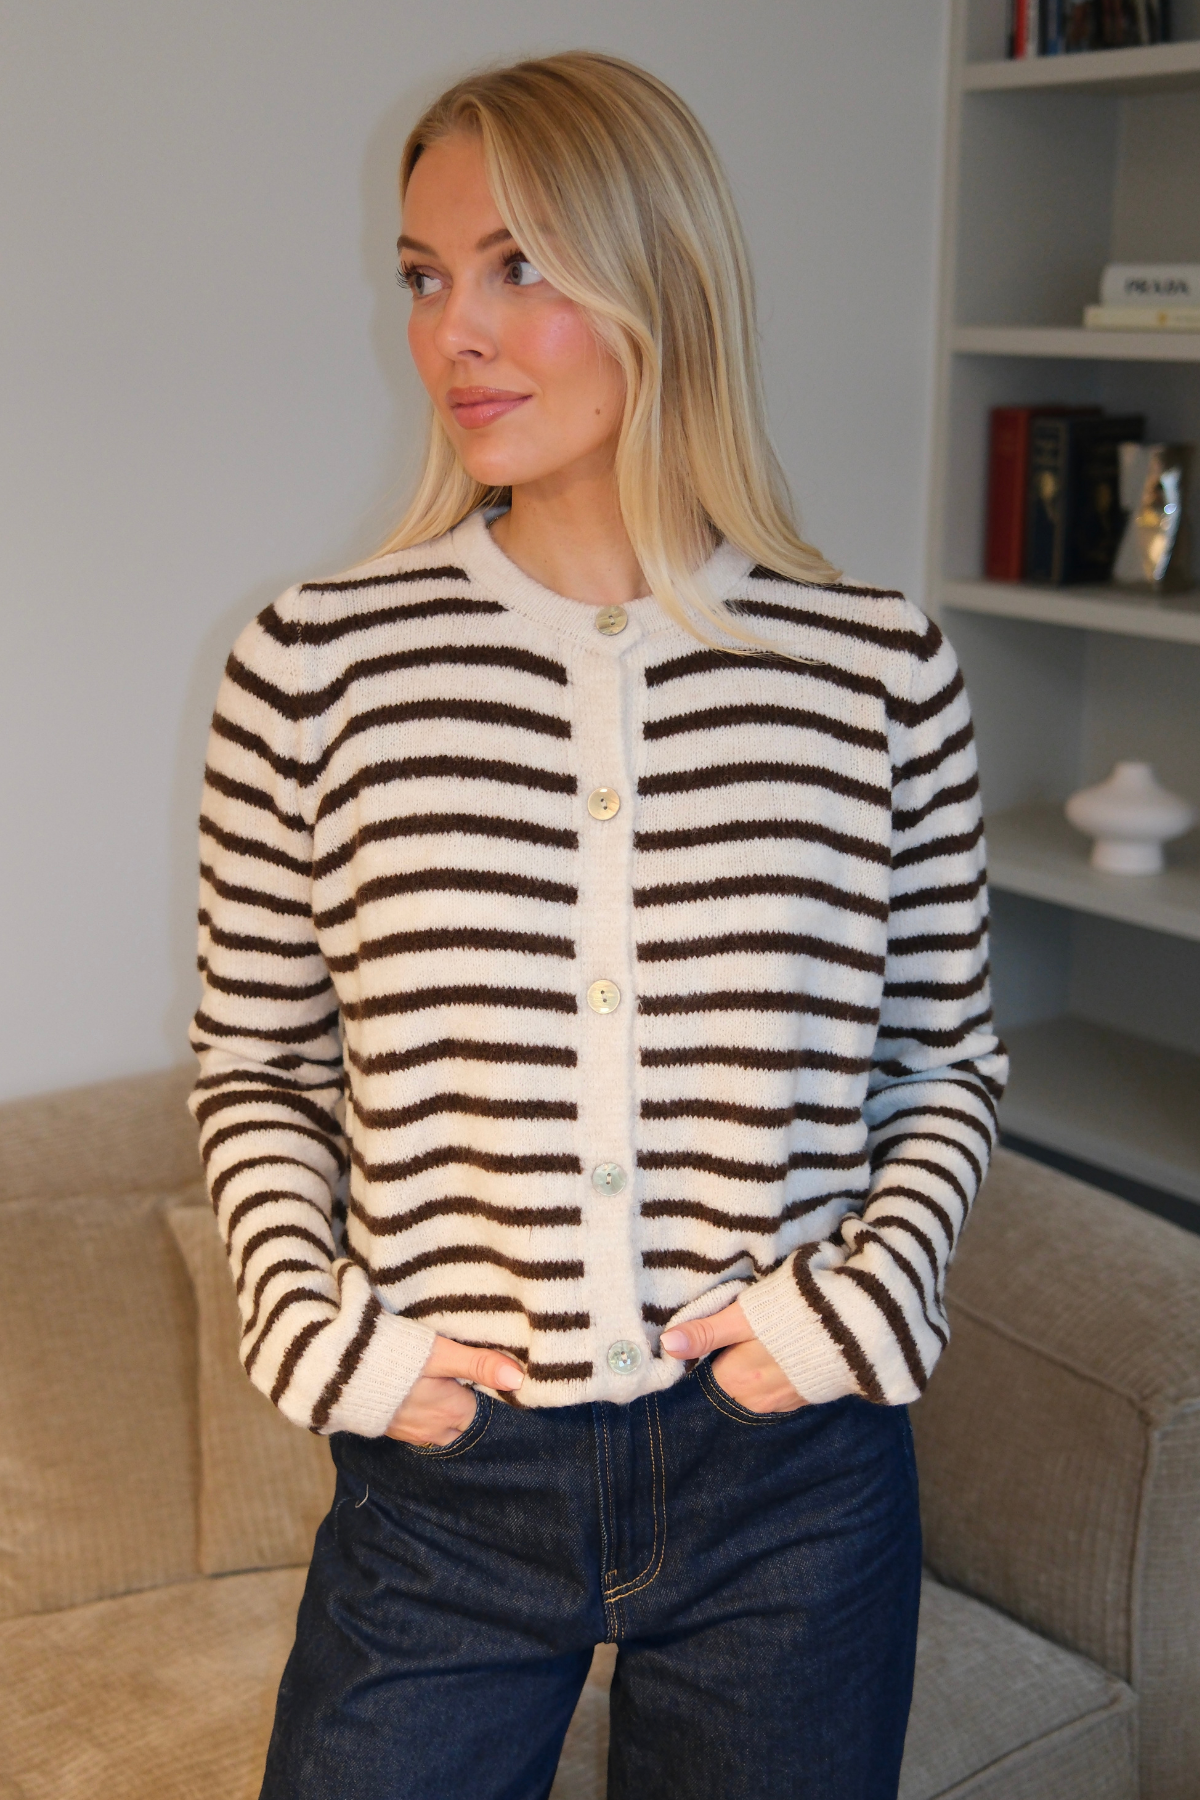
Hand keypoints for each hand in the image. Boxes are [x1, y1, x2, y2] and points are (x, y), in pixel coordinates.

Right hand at [385, 1336, 523, 1445]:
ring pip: (445, 1429)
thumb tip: (519, 1379)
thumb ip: (479, 1365)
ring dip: (451, 1414)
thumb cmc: (395, 1358)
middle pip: (467, 1424)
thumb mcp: (441, 1355)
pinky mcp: (392, 1429)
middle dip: (473, 1409)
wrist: (339, 1374)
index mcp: (453, 1414)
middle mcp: (435, 1432)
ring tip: (451, 1390)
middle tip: (475, 1385)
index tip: (497, 1382)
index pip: (487, 1413)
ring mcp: (412, 1434)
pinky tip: (424, 1397)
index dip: (494, 1398)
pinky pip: (422, 1429)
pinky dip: (430, 1416)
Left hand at [660, 1301, 806, 1413]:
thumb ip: (706, 1332)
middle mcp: (758, 1399)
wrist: (859, 1327)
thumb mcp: (745, 1316)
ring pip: (755, 1388)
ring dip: (758, 1368)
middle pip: (730, 1381)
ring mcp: (785, 1402)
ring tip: (771, 1338)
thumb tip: (666, 1345)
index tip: (727, 1328)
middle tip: (750, 1330)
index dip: (714, 1347)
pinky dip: (780, 1374)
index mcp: (736, 1379)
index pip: (708, 1370)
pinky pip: (780, 1391)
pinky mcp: (808, 1398)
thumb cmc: (795, 1315)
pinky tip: (790, 1352)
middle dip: (734, 1360)